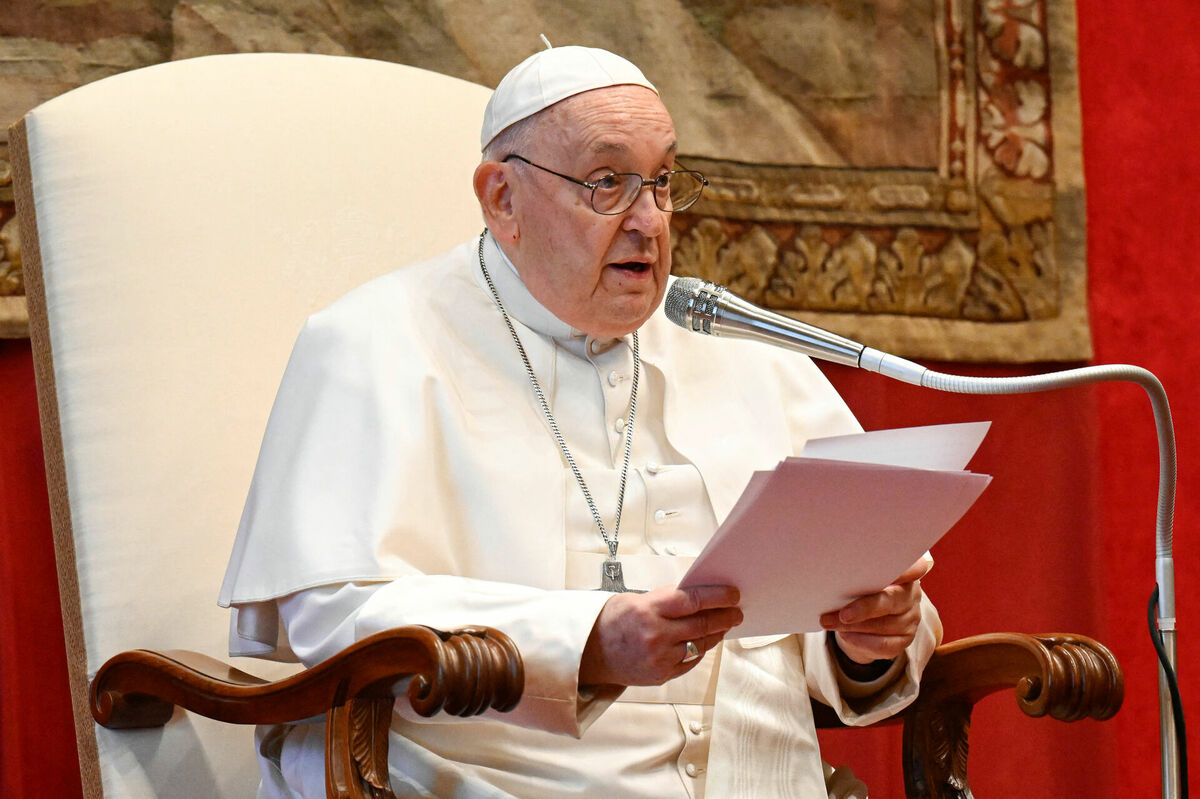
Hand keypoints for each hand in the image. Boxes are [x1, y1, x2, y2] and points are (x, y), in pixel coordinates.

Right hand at [579, 585, 741, 686]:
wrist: (591, 653)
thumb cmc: (613, 621)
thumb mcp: (636, 599)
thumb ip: (667, 598)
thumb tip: (700, 595)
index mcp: (648, 610)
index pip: (692, 600)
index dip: (718, 597)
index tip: (733, 595)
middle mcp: (655, 635)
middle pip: (702, 624)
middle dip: (725, 616)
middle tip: (737, 611)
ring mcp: (659, 658)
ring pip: (700, 644)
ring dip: (717, 633)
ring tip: (725, 624)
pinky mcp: (662, 675)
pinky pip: (692, 661)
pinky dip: (702, 649)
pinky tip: (706, 640)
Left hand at [820, 555, 930, 664]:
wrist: (860, 619)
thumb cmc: (858, 590)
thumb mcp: (858, 579)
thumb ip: (858, 576)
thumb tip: (837, 577)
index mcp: (904, 572)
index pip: (913, 568)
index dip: (908, 570)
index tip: (898, 570)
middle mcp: (911, 595)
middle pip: (892, 600)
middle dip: (865, 608)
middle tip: (842, 614)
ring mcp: (911, 619)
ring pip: (884, 625)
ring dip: (853, 626)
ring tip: (830, 622)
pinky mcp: (904, 639)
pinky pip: (883, 644)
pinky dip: (860, 641)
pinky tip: (845, 635)